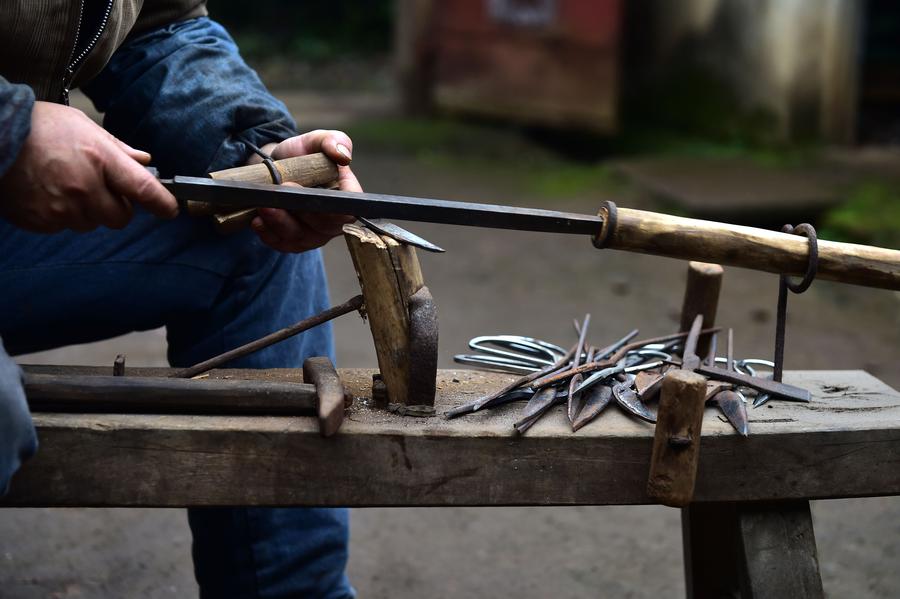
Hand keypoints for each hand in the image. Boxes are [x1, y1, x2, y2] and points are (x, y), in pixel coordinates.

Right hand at [0, 101, 177, 232]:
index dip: (162, 203)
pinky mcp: (41, 221)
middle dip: (115, 207)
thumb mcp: (84, 126)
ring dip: (86, 211)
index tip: (171, 210)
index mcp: (100, 159)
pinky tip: (47, 193)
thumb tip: (145, 162)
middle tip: (98, 189)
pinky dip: (60, 216)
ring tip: (64, 185)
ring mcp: (62, 207)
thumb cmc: (38, 126)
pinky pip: (63, 228)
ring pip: (90, 224)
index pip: (144, 190)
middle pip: (120, 218)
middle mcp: (84, 187)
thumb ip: (118, 148)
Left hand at [250, 129, 360, 252]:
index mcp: (347, 197)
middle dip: (300, 212)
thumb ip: (333, 141)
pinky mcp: (294, 243)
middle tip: (280, 192)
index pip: (348, 210)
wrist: (278, 166)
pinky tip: (257, 221)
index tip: (309, 190)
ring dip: (280, 223)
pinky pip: (283, 245)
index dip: (332, 206)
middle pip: (322, 226)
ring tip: (263, 207)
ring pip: (300, 237)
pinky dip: (269, 235)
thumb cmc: (304, 154)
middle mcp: (334, 221)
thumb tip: (343, 155)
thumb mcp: (317, 140)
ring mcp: (314, 235)